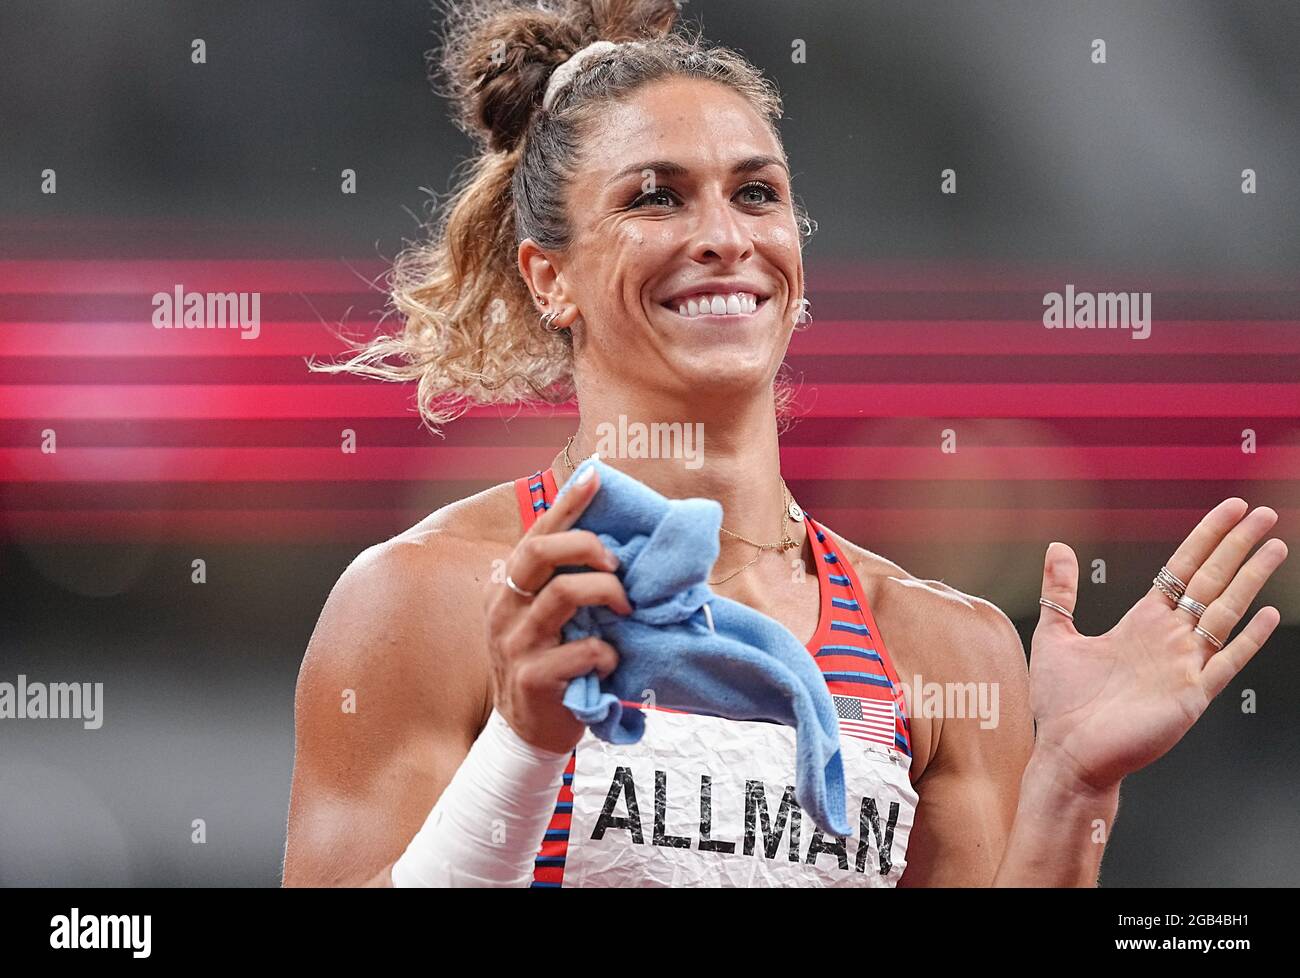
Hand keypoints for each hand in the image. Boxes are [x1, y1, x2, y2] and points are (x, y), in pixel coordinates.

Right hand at [484, 463, 631, 754]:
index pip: (535, 533)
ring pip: (563, 593)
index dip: (567, 504)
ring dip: (607, 593)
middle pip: (537, 552)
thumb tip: (615, 546)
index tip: (595, 475)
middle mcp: (504, 609)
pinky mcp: (533, 677)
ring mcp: (515, 643)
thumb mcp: (548, 619)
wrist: (527, 734)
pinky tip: (611, 661)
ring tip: (626, 610)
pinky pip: (580, 649)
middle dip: (586, 545)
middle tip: (617, 564)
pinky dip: (606, 651)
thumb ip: (565, 584)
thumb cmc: (550, 663)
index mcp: (507, 586)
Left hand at [1028, 498, 1287, 791]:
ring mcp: (1184, 665)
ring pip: (1224, 612)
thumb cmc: (1063, 704)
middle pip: (1210, 581)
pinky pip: (1224, 661)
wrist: (1067, 754)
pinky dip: (1246, 639)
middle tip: (1263, 514)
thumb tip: (1057, 547)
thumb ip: (1061, 592)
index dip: (1206, 538)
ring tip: (1274, 547)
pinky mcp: (1190, 695)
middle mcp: (1169, 639)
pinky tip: (1266, 614)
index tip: (1229, 510)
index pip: (1182, 570)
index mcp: (1142, 622)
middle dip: (1237, 546)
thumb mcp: (1056, 635)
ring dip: (1249, 579)